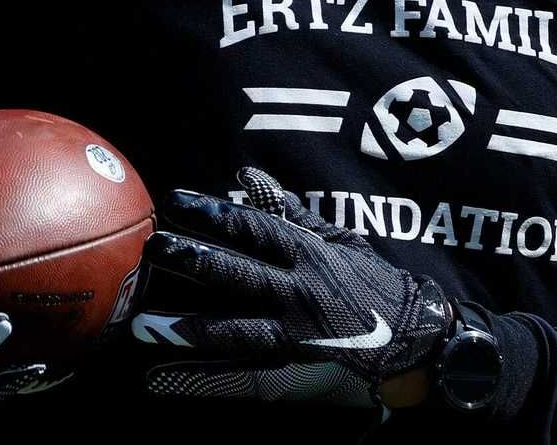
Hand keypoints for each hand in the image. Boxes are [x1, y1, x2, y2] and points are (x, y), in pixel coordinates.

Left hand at [129, 166, 454, 405]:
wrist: (413, 335)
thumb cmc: (369, 279)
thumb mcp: (337, 237)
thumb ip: (288, 210)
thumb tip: (246, 175)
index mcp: (307, 252)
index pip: (252, 228)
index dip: (212, 214)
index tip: (174, 201)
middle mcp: (298, 290)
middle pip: (237, 274)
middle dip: (192, 261)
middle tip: (151, 249)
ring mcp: (294, 333)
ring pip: (234, 330)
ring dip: (185, 328)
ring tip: (142, 325)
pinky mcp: (292, 368)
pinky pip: (240, 375)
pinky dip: (200, 379)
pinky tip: (161, 380)